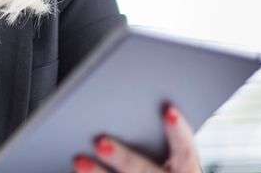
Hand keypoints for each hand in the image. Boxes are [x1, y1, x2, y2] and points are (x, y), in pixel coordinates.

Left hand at [73, 106, 200, 172]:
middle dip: (123, 158)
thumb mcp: (172, 153)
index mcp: (185, 169)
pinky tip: (75, 167)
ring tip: (80, 161)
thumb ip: (152, 130)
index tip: (168, 110)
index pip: (186, 152)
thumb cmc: (161, 160)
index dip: (178, 132)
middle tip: (101, 143)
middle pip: (146, 170)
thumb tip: (134, 96)